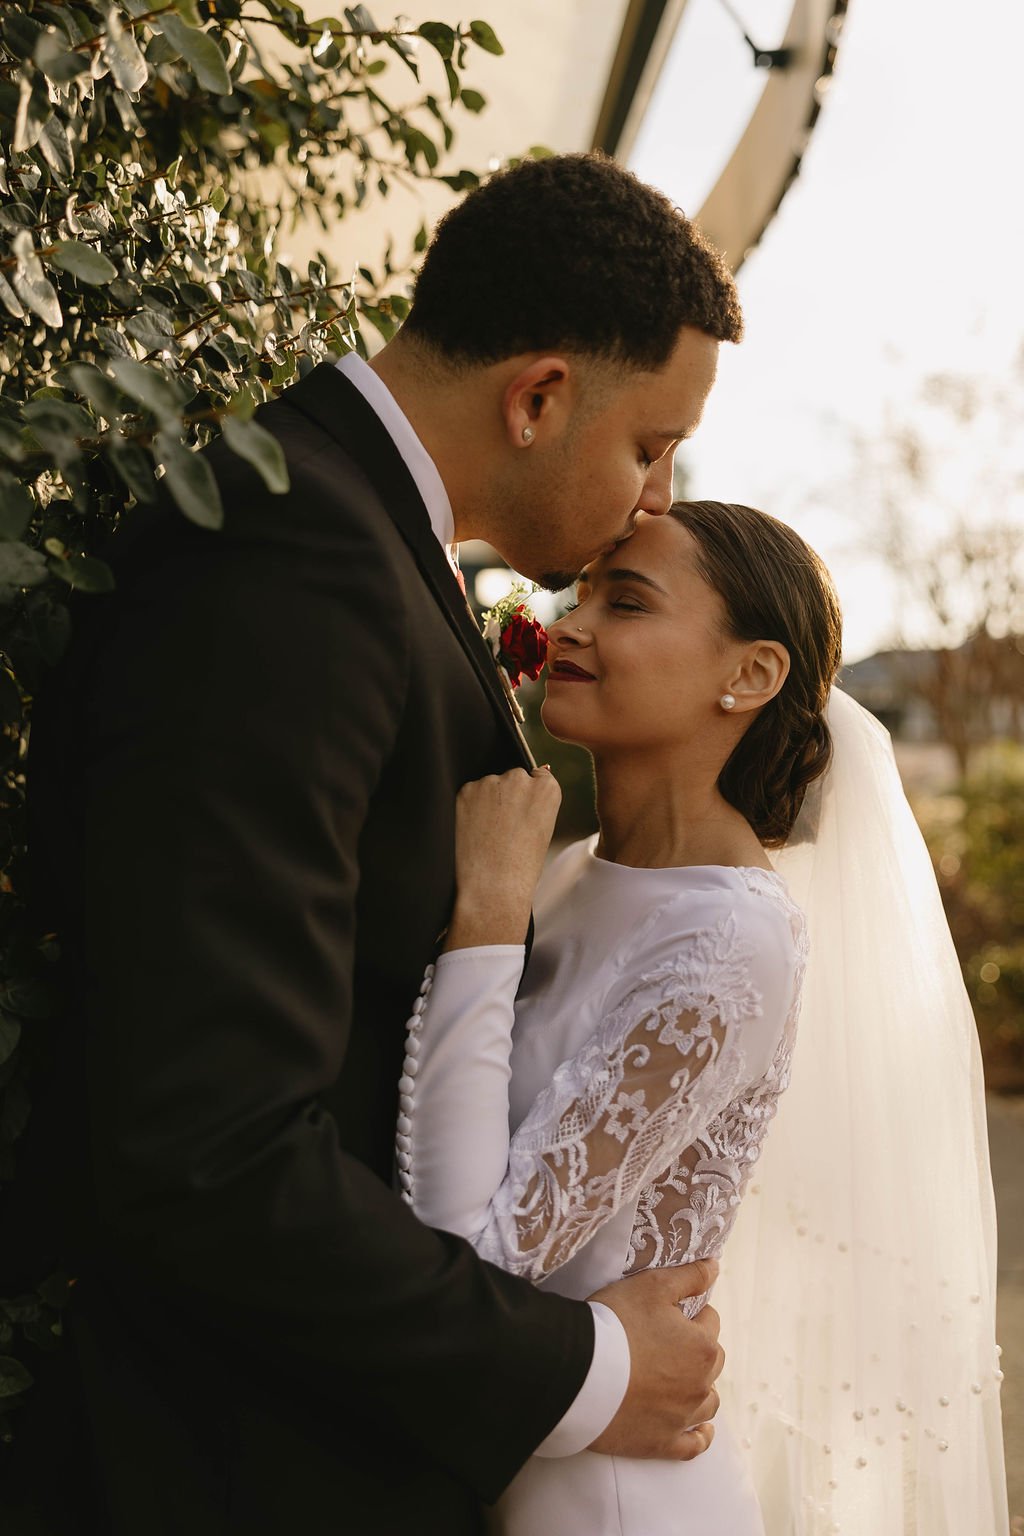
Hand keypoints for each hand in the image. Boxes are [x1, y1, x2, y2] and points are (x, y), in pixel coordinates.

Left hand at [444, 768, 560, 949]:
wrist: (494, 886)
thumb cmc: (522, 866)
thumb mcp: (542, 830)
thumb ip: (536, 802)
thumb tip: (533, 776)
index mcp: (547, 788)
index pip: (538, 776)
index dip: (528, 800)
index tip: (523, 818)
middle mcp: (520, 778)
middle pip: (513, 778)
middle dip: (508, 797)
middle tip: (504, 829)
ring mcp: (491, 782)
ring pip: (490, 786)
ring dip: (489, 802)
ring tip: (489, 835)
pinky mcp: (467, 790)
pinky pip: (471, 794)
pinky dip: (471, 809)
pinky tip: (475, 832)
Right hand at [586, 1260, 723, 1460]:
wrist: (580, 1374)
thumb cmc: (616, 1323)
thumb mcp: (653, 1286)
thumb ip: (690, 1276)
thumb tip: (716, 1267)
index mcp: (702, 1346)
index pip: (710, 1322)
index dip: (691, 1313)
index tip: (671, 1312)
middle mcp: (700, 1385)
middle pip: (712, 1362)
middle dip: (698, 1349)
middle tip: (670, 1341)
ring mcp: (682, 1417)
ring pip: (707, 1403)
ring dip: (701, 1389)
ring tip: (684, 1380)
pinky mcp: (662, 1443)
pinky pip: (693, 1445)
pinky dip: (700, 1436)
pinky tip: (702, 1430)